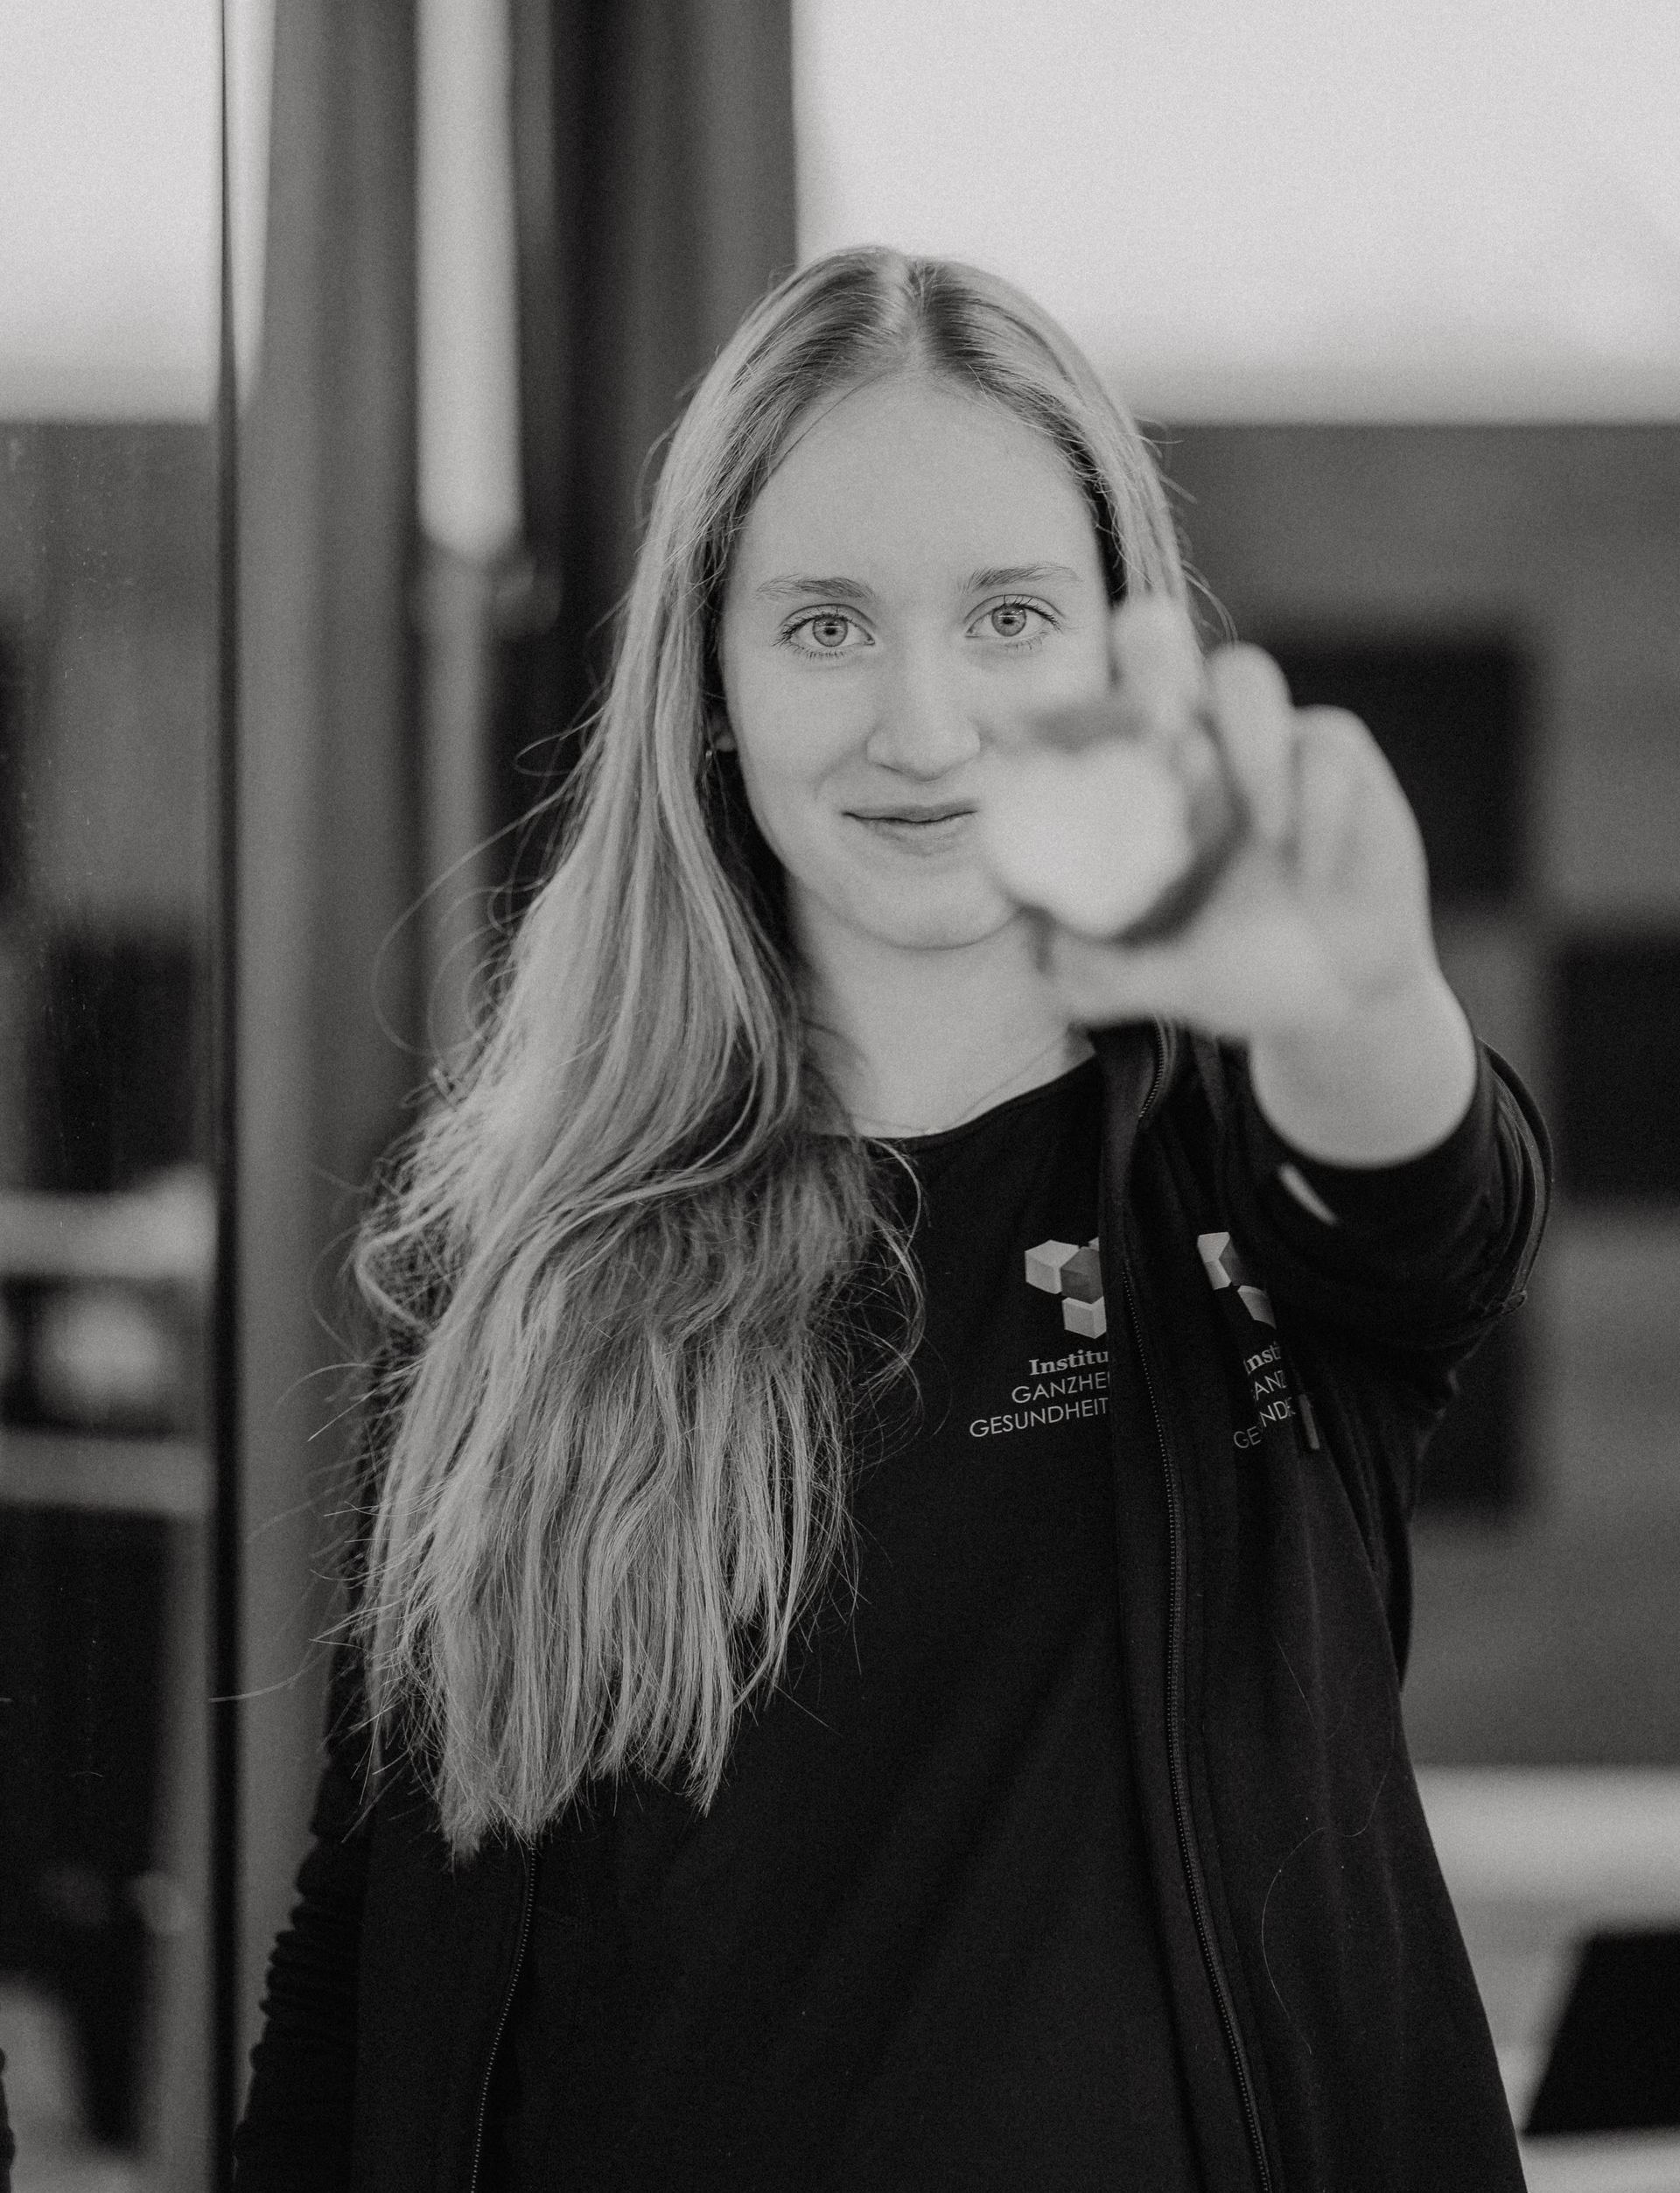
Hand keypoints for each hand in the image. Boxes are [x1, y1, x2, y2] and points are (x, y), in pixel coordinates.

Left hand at [994, 596, 1476, 1162]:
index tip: (1023, 730)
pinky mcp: (1340, 759)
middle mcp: (1199, 743)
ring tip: (1266, 833)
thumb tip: (1051, 953)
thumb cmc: (1243, 973)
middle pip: (1158, 644)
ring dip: (1248, 744)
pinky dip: (1318, 809)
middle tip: (1156, 725)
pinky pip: (1323, 748)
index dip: (1060, 707)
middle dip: (1147, 655)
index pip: (1088, 717)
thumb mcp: (1168, 984)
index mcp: (1144, 786)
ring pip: (1244, 677)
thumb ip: (1109, 977)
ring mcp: (1268, 740)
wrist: (1342, 999)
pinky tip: (1314, 873)